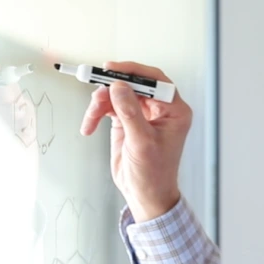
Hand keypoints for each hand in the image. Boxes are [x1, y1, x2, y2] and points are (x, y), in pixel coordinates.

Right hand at [80, 61, 191, 221]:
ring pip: (117, 94)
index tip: (112, 70)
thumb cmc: (153, 174)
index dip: (133, 72)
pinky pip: (109, 107)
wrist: (145, 194)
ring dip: (101, 103)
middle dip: (111, 88)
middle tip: (95, 90)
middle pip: (133, 85)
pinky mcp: (126, 121)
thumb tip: (118, 87)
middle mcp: (160, 109)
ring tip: (91, 118)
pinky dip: (96, 113)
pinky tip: (89, 126)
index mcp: (174, 111)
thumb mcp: (142, 143)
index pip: (155, 81)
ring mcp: (142, 114)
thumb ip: (130, 113)